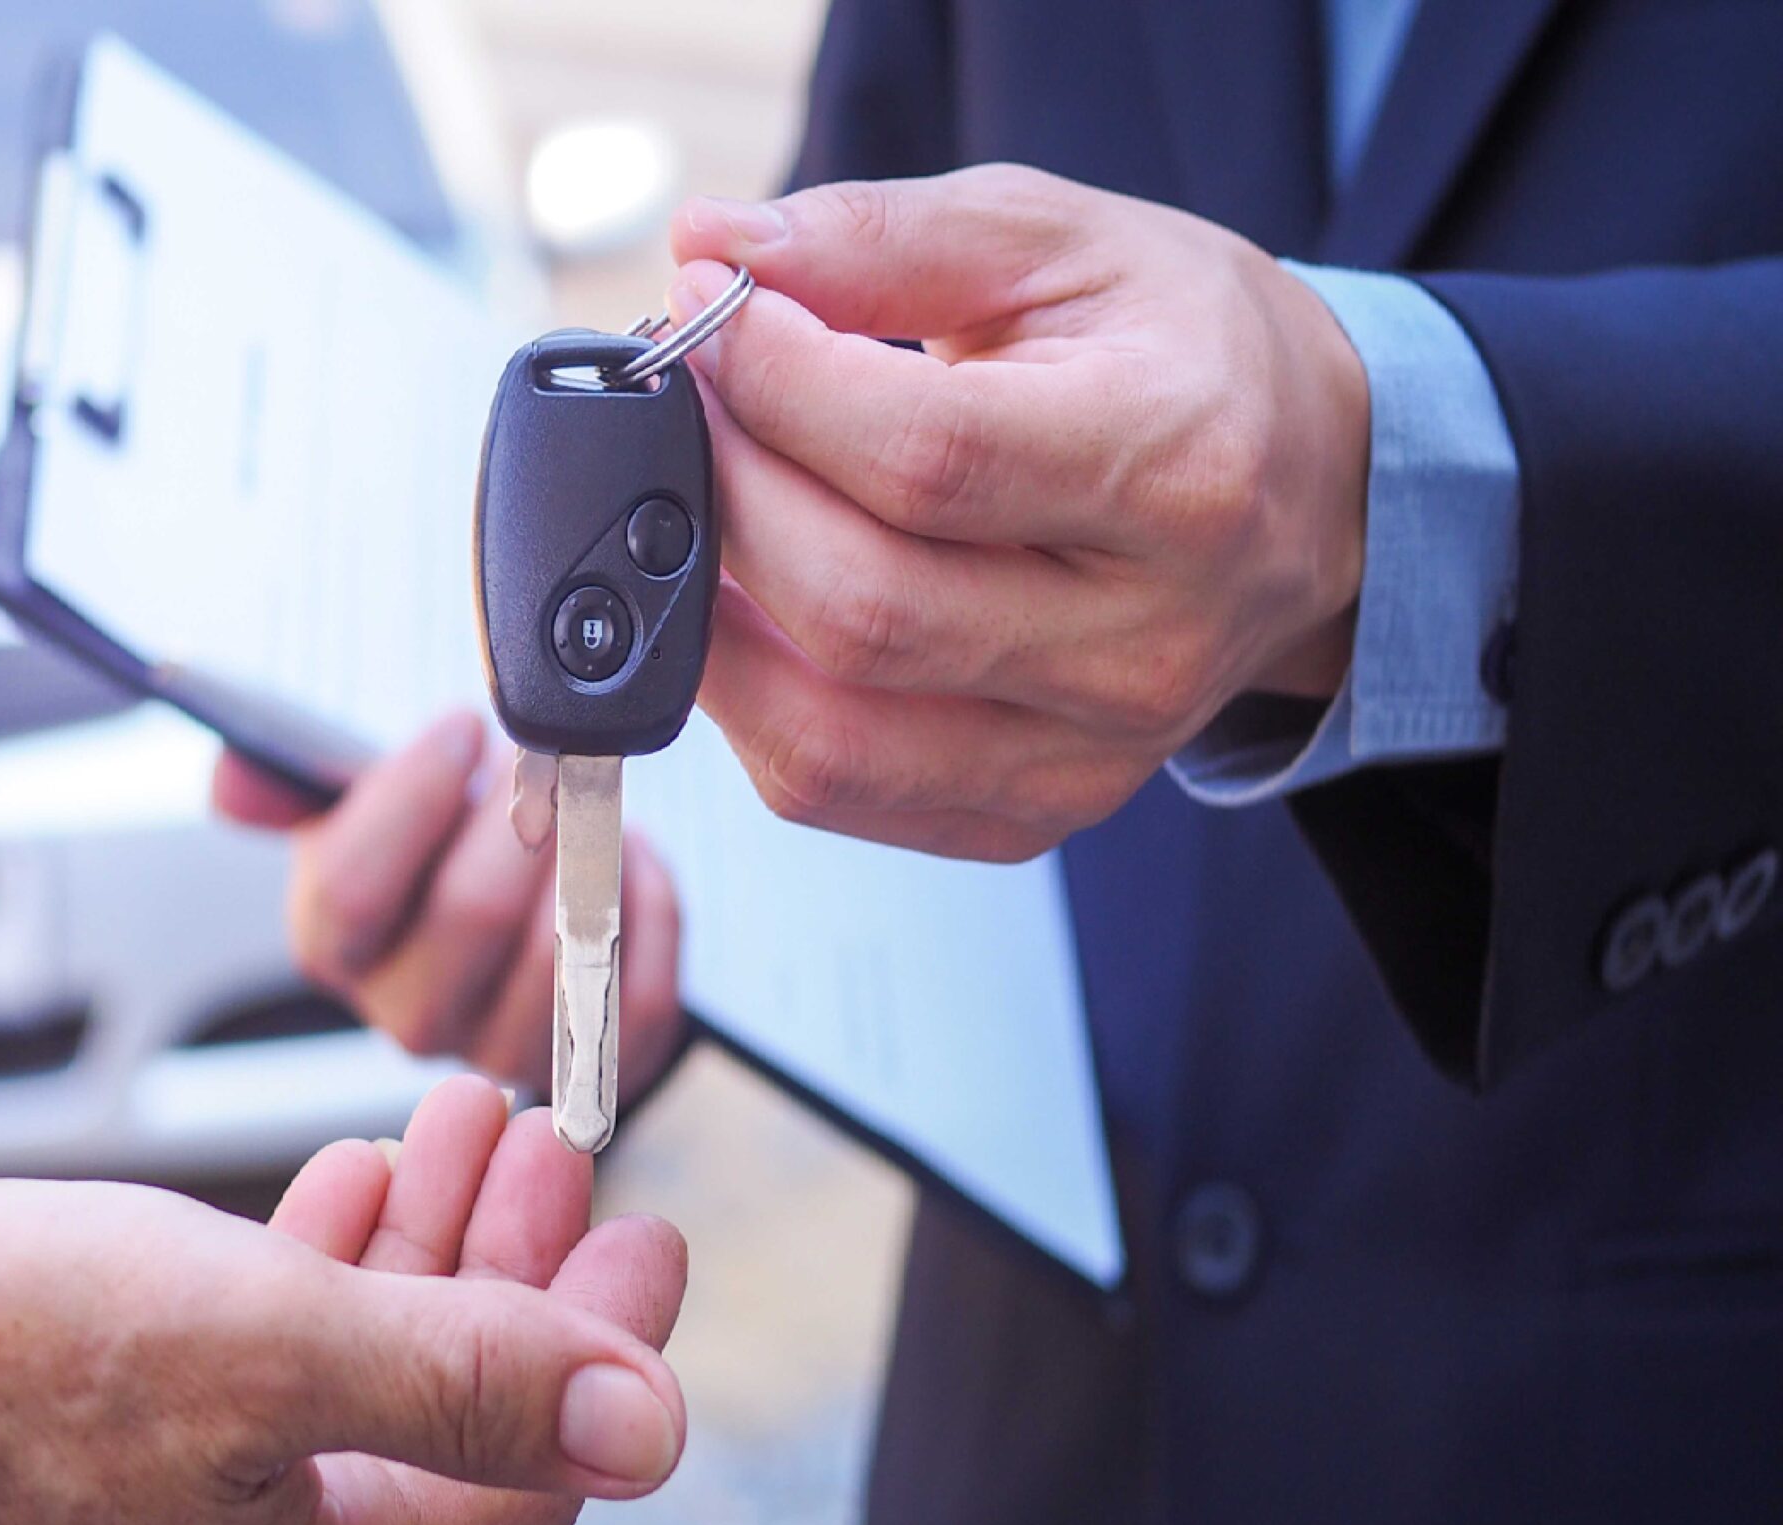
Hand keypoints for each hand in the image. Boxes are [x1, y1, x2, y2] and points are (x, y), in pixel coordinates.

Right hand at [0, 1077, 685, 1524]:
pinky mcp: (127, 1454)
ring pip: (368, 1372)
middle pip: (457, 1418)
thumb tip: (654, 1426)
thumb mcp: (273, 1347)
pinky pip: (276, 1362)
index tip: (652, 1226)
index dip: (604, 1346)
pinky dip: (330, 1265)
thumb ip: (475, 1382)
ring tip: (466, 1116)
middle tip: (557, 1142)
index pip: (528, 1476)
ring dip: (428, 1242)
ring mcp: (191, 1520)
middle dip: (517, 1267)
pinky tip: (356, 1178)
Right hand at [213, 713, 688, 1098]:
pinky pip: (639, 996)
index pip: (352, 888)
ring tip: (592, 808)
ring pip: (563, 955)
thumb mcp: (351, 797)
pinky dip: (653, 915)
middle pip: (472, 913)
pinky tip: (635, 864)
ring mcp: (502, 1052)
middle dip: (521, 814)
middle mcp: (408, 1015)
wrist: (511, 907)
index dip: (413, 795)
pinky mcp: (594, 1067)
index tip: (460, 727)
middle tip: (544, 758)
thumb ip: (287, 779)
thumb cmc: (431, 843)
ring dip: (593, 860)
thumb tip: (238, 778)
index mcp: (332, 945)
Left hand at [665, 166, 1371, 861]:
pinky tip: (750, 614)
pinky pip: (841, 792)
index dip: (776, 387)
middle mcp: (1147, 635)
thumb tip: (707, 247)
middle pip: (862, 606)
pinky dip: (754, 707)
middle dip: (727, 498)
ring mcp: (1094, 747)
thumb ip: (875, 237)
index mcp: (1176, 465)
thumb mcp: (1055, 239)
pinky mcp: (1039, 810)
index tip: (704, 319)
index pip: (926, 457)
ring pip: (829, 737)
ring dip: (712, 625)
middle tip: (687, 416)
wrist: (1313, 486)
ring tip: (694, 520)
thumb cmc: (1182, 355)